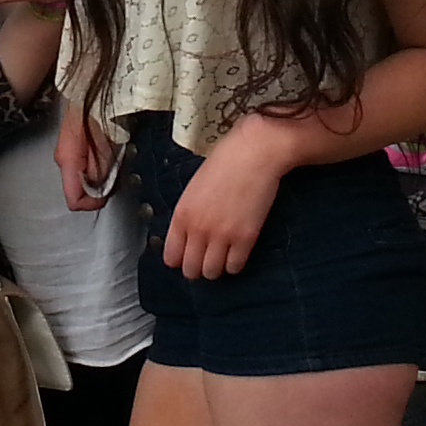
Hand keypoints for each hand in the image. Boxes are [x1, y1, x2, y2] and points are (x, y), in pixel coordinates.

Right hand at [55, 103, 114, 212]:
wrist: (88, 88)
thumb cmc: (97, 111)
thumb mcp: (105, 145)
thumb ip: (101, 171)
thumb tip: (99, 192)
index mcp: (68, 161)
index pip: (74, 200)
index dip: (93, 203)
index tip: (109, 194)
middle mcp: (63, 160)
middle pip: (79, 191)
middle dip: (98, 188)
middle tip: (114, 173)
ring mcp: (66, 154)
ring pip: (82, 180)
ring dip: (99, 177)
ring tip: (112, 160)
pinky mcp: (72, 148)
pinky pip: (84, 168)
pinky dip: (97, 167)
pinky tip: (107, 153)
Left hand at [159, 129, 282, 278]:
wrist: (254, 153)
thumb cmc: (226, 162)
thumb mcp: (194, 188)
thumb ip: (189, 214)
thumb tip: (188, 235)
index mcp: (182, 214)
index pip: (171, 256)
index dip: (180, 260)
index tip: (187, 258)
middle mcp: (198, 228)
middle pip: (191, 269)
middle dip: (197, 269)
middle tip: (206, 261)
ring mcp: (221, 235)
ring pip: (212, 272)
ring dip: (217, 269)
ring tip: (222, 259)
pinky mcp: (245, 238)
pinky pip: (235, 267)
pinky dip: (235, 265)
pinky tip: (237, 254)